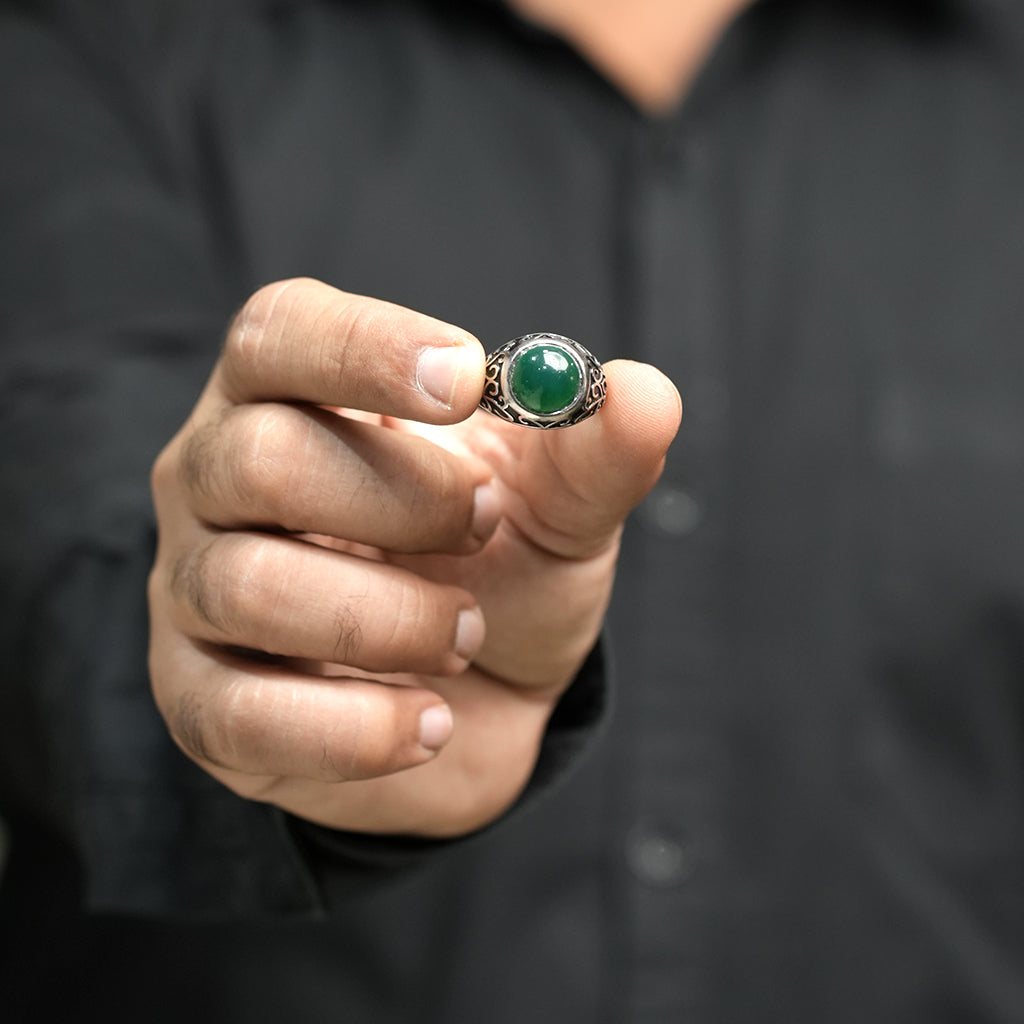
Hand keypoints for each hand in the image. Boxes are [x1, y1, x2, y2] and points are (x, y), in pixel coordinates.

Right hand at [148, 278, 680, 835]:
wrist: (476, 702)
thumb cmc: (499, 572)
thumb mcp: (558, 509)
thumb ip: (596, 454)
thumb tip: (645, 395)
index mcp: (293, 397)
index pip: (279, 334)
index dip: (363, 348)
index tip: (466, 379)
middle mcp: (217, 481)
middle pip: (256, 457)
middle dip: (400, 501)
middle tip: (486, 526)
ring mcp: (195, 593)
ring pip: (248, 586)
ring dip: (391, 618)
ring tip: (466, 636)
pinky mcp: (204, 704)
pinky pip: (242, 716)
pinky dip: (358, 727)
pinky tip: (429, 725)